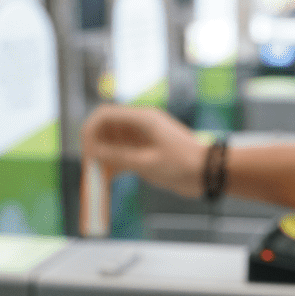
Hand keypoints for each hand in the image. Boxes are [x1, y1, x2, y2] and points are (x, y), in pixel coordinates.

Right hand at [80, 104, 205, 197]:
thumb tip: (92, 153)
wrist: (209, 173)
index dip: (90, 131)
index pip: (105, 115)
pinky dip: (112, 166)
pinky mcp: (146, 152)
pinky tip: (107, 180)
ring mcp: (142, 139)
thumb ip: (119, 157)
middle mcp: (140, 125)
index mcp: (141, 119)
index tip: (85, 151)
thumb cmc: (183, 165)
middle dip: (93, 147)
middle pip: (106, 129)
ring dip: (102, 159)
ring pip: (112, 144)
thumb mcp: (147, 163)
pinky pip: (122, 156)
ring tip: (95, 178)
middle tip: (88, 168)